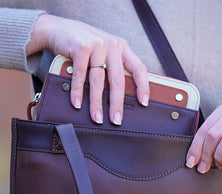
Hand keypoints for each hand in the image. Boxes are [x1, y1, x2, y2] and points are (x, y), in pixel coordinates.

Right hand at [26, 14, 148, 124]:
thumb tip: (121, 97)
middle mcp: (112, 46)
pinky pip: (80, 75)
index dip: (143, 86)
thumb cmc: (86, 45)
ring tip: (97, 117)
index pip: (139, 69)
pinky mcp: (80, 47)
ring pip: (99, 80)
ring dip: (97, 103)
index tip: (144, 103)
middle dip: (117, 103)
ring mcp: (97, 45)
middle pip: (118, 80)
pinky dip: (78, 91)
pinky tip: (78, 103)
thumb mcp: (106, 52)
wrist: (61, 28)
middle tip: (116, 120)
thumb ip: (114, 67)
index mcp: (122, 48)